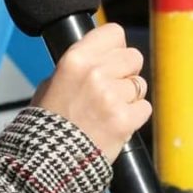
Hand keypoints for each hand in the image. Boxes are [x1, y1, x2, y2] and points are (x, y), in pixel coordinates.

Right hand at [30, 22, 150, 162]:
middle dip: (126, 72)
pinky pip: (144, 108)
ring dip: (129, 97)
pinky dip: (134, 117)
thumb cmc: (48, 122)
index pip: (114, 32)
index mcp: (75, 59)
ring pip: (140, 85)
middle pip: (134, 57)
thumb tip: (101, 56)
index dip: (115, 47)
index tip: (111, 58)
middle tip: (111, 89)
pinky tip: (115, 123)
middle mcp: (95, 73)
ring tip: (108, 111)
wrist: (49, 159)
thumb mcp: (52, 83)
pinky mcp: (124, 120)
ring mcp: (111, 97)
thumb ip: (79, 66)